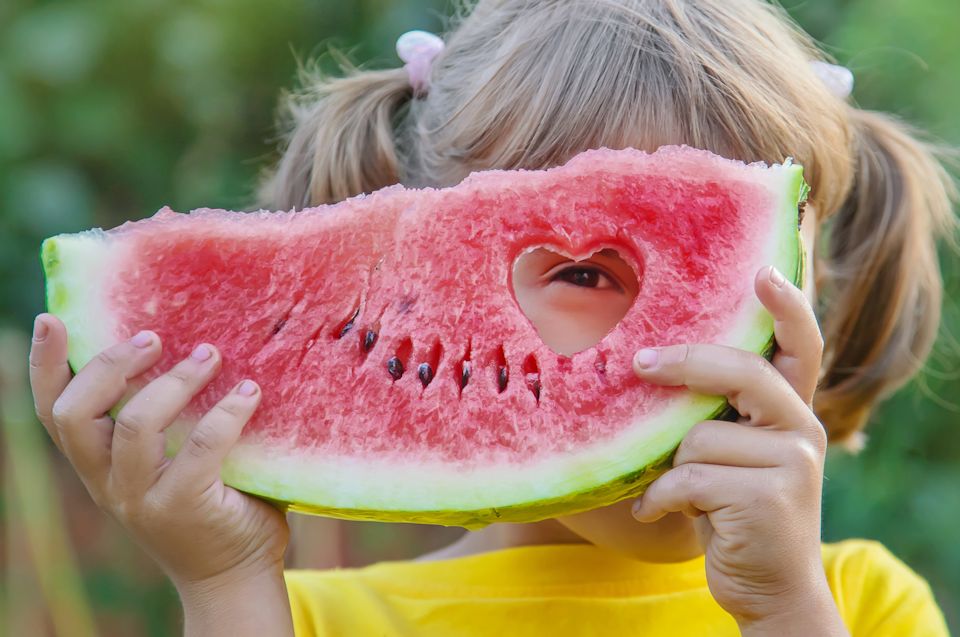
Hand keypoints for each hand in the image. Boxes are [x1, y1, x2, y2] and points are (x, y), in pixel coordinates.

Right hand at [28, 314, 289, 592]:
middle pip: (77, 414)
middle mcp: (108, 483)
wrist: (234, 575)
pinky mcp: (184, 506)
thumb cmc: (212, 502)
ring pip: (134, 425)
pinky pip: (202, 444)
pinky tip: (250, 392)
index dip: (44, 366)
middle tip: (154, 337)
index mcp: (98, 466)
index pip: (54, 413)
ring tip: (210, 354)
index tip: (49, 319)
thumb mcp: (171, 459)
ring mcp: (142, 498)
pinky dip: (228, 410)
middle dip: (111, 365)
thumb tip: (195, 336)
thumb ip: (165, 417)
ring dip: (174, 380)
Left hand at [630, 266, 846, 633]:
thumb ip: (717, 414)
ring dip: (669, 468)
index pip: (802, 346)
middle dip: (684, 364)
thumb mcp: (730, 456)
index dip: (787, 307)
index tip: (762, 270)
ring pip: (699, 436)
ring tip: (670, 493)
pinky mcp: (769, 500)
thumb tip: (648, 362)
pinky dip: (660, 499)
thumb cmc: (733, 511)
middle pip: (741, 371)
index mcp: (793, 412)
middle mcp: (802, 430)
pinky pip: (688, 478)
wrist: (769, 589)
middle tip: (640, 363)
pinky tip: (655, 513)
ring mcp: (792, 465)